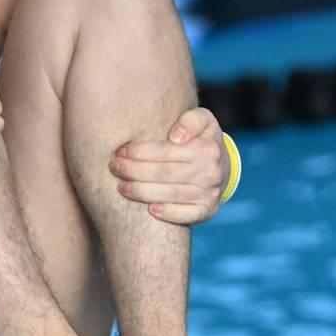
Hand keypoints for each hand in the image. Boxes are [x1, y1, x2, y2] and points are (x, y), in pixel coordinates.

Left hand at [108, 107, 229, 224]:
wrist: (221, 166)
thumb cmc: (201, 138)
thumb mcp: (202, 119)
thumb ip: (191, 120)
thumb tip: (176, 136)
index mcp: (206, 148)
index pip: (165, 151)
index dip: (140, 152)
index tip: (120, 151)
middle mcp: (210, 173)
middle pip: (164, 173)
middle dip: (134, 171)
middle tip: (114, 167)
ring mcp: (209, 194)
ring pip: (170, 194)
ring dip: (142, 192)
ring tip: (121, 187)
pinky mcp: (206, 211)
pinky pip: (186, 216)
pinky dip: (168, 214)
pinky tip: (149, 210)